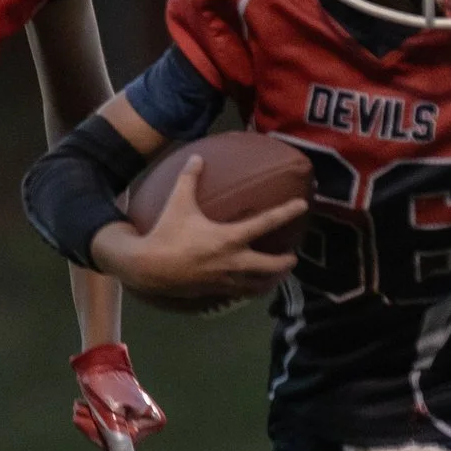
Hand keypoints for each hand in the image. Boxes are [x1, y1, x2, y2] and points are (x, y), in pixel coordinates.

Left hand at [71, 343, 165, 450]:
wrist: (96, 358)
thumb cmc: (106, 385)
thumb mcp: (110, 418)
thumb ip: (119, 447)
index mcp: (152, 423)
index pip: (121, 446)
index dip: (102, 435)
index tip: (94, 416)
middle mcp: (145, 422)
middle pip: (113, 441)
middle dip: (93, 428)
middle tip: (82, 408)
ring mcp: (132, 417)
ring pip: (104, 435)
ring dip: (88, 422)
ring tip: (81, 405)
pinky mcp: (120, 413)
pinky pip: (102, 427)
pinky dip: (90, 419)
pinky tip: (83, 406)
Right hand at [89, 155, 305, 306]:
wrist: (147, 268)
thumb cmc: (166, 233)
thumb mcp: (177, 203)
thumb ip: (189, 179)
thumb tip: (196, 156)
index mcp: (229, 238)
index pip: (265, 223)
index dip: (286, 212)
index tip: (303, 206)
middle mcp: (232, 261)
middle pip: (271, 266)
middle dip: (285, 263)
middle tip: (294, 258)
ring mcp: (225, 280)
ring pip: (258, 285)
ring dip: (272, 280)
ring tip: (279, 276)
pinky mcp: (215, 292)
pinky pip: (240, 294)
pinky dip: (251, 290)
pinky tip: (252, 288)